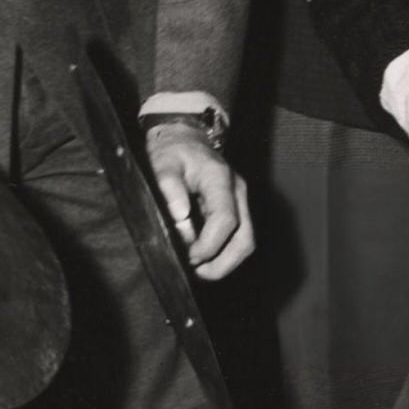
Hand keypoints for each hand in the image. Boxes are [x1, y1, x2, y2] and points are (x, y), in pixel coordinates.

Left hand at [145, 124, 253, 280]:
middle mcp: (237, 192)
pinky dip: (223, 253)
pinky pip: (238, 237)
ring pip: (245, 241)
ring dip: (224, 262)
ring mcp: (239, 200)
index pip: (226, 220)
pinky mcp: (235, 208)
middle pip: (245, 239)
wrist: (185, 136)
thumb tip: (180, 220)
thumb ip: (170, 189)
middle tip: (195, 272)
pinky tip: (201, 257)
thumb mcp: (163, 163)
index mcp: (220, 180)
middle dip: (222, 263)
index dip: (209, 245)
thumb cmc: (172, 150)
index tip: (188, 257)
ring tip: (197, 269)